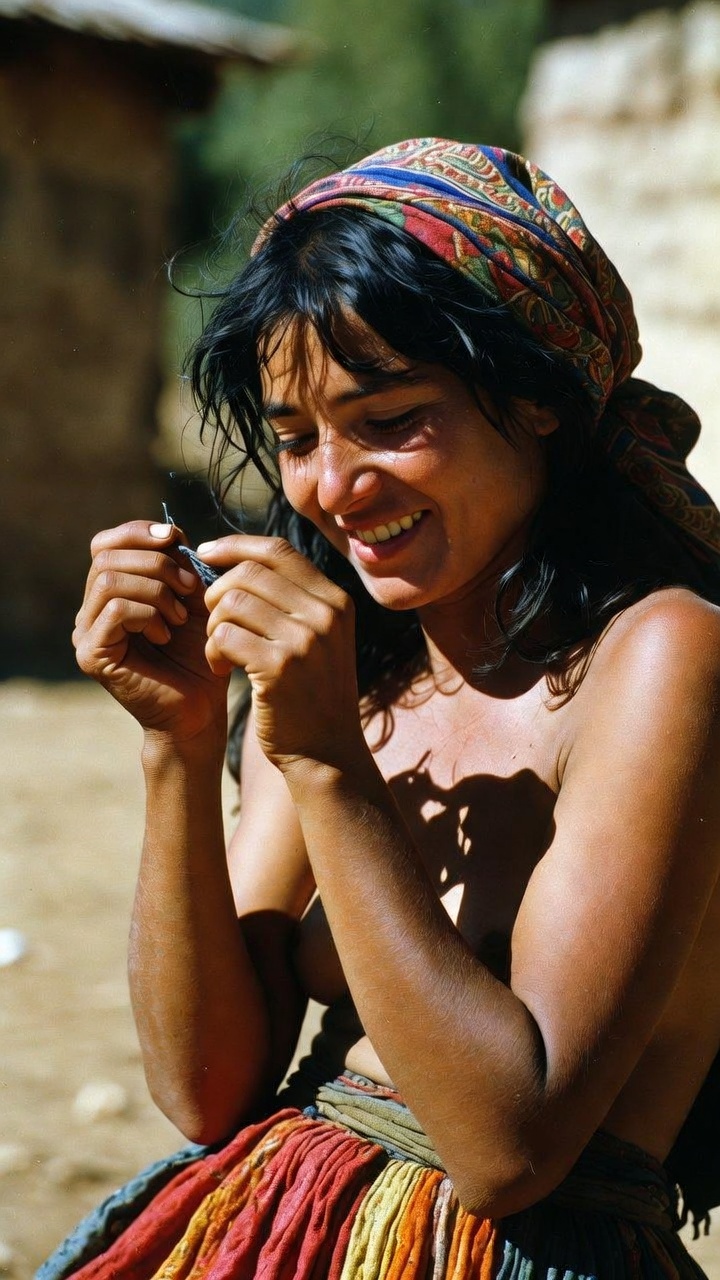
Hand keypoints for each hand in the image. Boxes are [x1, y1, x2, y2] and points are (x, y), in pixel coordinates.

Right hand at [73, 521, 229, 740]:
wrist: (200, 708)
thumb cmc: (200, 655)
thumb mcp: (194, 598)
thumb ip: (180, 564)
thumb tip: (171, 531)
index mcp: (112, 592)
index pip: (107, 542)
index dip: (140, 531)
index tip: (177, 538)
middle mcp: (91, 610)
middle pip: (107, 555)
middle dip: (155, 561)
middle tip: (190, 586)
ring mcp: (87, 632)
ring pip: (109, 579)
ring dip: (155, 588)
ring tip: (180, 614)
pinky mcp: (92, 654)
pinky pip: (114, 610)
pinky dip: (147, 612)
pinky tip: (166, 632)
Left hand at [201, 535, 362, 769]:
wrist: (326, 752)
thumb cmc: (310, 694)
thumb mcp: (317, 639)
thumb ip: (290, 599)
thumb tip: (234, 558)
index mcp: (335, 600)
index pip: (277, 549)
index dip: (234, 546)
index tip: (205, 554)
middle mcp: (325, 614)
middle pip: (248, 573)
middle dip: (216, 593)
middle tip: (213, 622)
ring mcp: (305, 640)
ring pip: (232, 602)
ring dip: (212, 625)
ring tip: (218, 649)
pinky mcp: (279, 668)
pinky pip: (224, 636)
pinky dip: (212, 650)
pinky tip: (221, 667)